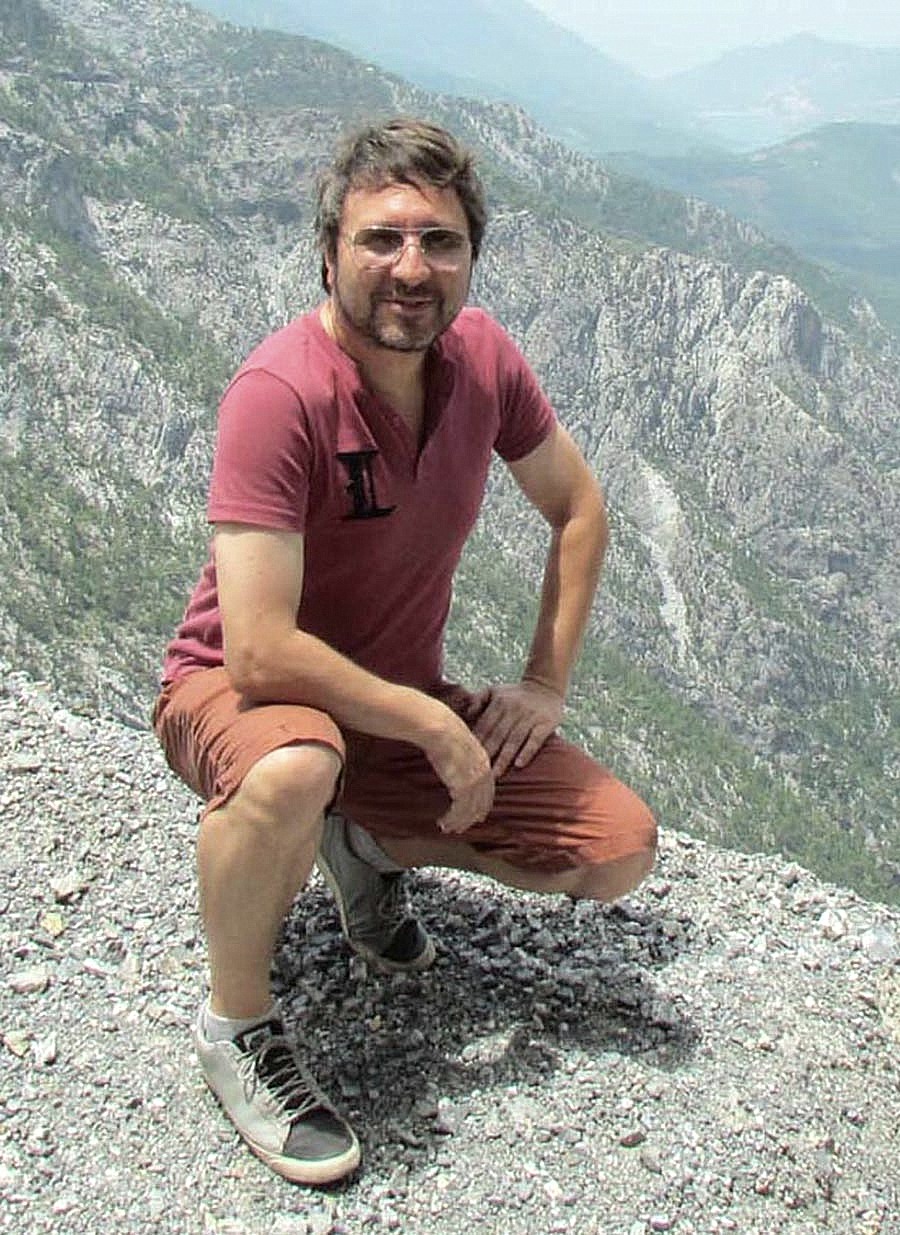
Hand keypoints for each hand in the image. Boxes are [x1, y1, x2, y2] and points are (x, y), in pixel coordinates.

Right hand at [420, 702, 494, 834]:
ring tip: (448, 828)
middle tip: (461, 827)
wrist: (439, 728)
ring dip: (459, 822)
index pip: (487, 788)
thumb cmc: (443, 731)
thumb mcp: (459, 743)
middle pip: (481, 802)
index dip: (482, 803)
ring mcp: (474, 780)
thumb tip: (454, 759)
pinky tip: (443, 823)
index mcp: (483, 760)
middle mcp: (482, 773)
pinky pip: (459, 810)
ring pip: (470, 810)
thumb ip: (463, 755)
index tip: (477, 814)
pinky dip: (452, 819)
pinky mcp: (462, 787)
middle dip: (471, 817)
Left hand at [465, 680, 563, 778]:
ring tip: (496, 775)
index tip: (467, 760)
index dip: (476, 743)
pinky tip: (519, 764)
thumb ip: (478, 699)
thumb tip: (468, 714)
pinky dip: (527, 752)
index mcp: (499, 703)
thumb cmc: (516, 693)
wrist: (546, 685)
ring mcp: (530, 717)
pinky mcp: (546, 723)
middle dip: (487, 755)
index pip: (485, 726)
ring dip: (504, 758)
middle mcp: (514, 710)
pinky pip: (536, 739)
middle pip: (497, 736)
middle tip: (478, 774)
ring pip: (514, 740)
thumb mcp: (495, 690)